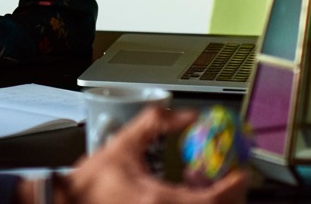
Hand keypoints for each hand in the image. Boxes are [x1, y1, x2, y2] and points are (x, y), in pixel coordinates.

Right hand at [59, 107, 248, 203]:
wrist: (69, 202)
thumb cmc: (92, 180)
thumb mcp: (123, 144)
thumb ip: (153, 125)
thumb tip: (184, 114)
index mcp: (158, 199)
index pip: (211, 200)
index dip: (232, 187)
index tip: (241, 173)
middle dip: (230, 196)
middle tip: (233, 178)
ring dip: (212, 200)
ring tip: (208, 183)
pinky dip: (195, 203)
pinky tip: (188, 192)